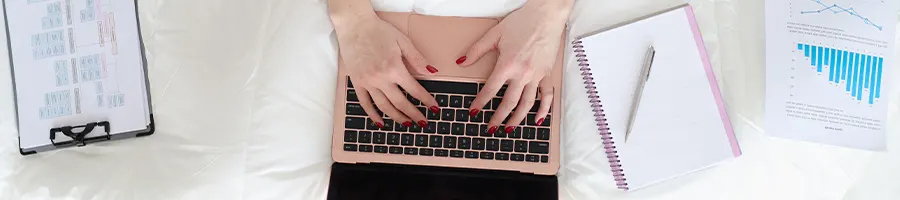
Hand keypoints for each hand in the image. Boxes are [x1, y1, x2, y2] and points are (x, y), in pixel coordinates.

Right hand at [333, 12, 440, 128]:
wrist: (355, 25)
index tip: (434, 108)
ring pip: (384, 107)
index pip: (414, 90)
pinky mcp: (357, 83)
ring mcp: (367, 82)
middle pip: (400, 103)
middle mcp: (380, 78)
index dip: (426, 100)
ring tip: (407, 124)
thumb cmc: (378, 31)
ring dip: (397, 118)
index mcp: (394, 68)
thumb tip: (432, 72)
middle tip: (423, 123)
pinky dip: (373, 115)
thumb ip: (417, 59)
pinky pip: (365, 103)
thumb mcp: (402, 41)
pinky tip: (381, 123)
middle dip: (414, 115)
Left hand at [457, 0, 572, 133]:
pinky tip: (537, 120)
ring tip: (509, 129)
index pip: (491, 89)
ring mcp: (537, 75)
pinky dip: (543, 110)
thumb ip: (477, 50)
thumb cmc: (522, 22)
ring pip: (527, 103)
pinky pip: (547, 95)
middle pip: (509, 102)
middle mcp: (523, 73)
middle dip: (498, 117)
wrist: (546, 15)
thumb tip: (462, 62)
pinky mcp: (547, 73)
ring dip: (517, 119)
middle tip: (490, 128)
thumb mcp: (495, 34)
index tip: (474, 112)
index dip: (480, 102)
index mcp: (508, 64)